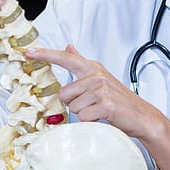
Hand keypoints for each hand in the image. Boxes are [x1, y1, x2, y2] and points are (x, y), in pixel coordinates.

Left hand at [26, 44, 169, 169]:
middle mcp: (96, 76)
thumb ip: (82, 62)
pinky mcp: (105, 104)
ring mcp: (101, 89)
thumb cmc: (120, 100)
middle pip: (64, 94)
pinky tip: (102, 118)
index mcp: (92, 68)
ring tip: (99, 112)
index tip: (28, 52)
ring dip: (84, 114)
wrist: (141, 116)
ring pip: (73, 107)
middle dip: (74, 104)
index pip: (66, 58)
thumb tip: (69, 46)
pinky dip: (91, 122)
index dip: (45, 54)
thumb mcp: (100, 77)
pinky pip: (84, 116)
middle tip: (92, 106)